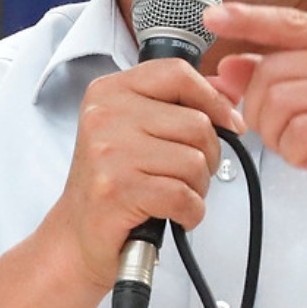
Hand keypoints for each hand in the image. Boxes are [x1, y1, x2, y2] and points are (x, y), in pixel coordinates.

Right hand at [53, 58, 246, 289]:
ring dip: (197, 187)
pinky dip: (190, 212)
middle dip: (207, 156)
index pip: (176, 73)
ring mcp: (109, 152)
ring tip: (172, 194)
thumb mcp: (137, 129)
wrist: (77, 234)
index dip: (213, 99)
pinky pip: (183, 196)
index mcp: (110, 91)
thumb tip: (229, 96)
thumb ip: (179, 105)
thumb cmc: (113, 181)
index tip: (228, 122)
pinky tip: (174, 215)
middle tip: (186, 174)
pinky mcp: (117, 190)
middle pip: (196, 123)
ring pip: (195, 162)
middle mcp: (105, 115)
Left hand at [204, 2, 306, 244]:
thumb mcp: (304, 105)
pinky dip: (293, 151)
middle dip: (261, 109)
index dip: (247, 18)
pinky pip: (296, 132)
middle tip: (284, 132)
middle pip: (270, 70)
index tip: (212, 16)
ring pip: (278, 101)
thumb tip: (226, 66)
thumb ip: (269, 79)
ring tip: (302, 144)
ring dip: (278, 133)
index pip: (288, 22)